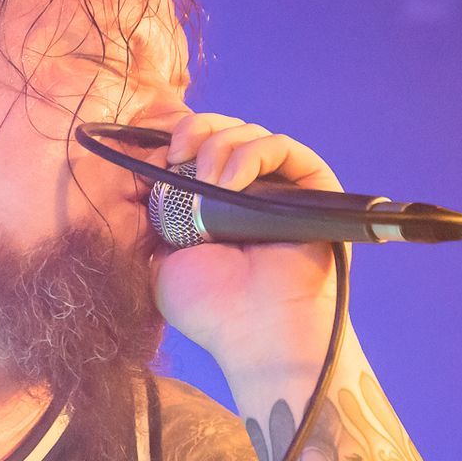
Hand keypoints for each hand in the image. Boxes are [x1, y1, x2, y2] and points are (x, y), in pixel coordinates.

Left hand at [147, 111, 347, 376]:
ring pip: (249, 134)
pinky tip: (231, 182)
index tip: (162, 155)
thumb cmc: (209, 305)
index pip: (200, 148)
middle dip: (195, 133)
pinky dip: (252, 154)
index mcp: (215, 203)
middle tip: (178, 157)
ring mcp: (281, 188)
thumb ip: (153, 215)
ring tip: (209, 183)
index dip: (180, 139)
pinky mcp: (313, 186)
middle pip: (223, 131)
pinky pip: (282, 147)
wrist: (253, 329)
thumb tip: (147, 172)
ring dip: (219, 148)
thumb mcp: (160, 256)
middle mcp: (250, 191)